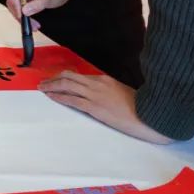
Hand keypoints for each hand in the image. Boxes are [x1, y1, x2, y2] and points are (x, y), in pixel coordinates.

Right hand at [3, 0, 86, 19]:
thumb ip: (35, 5)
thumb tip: (24, 12)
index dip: (14, 4)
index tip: (21, 14)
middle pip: (11, 3)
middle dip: (19, 15)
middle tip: (29, 25)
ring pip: (15, 9)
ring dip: (23, 19)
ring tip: (34, 27)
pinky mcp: (23, 2)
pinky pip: (20, 11)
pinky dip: (26, 19)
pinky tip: (33, 24)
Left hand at [39, 72, 173, 143]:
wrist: (152, 117)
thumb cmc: (141, 108)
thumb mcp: (123, 94)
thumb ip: (109, 92)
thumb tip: (99, 95)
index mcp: (105, 80)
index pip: (79, 76)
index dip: (65, 77)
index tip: (56, 79)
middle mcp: (97, 84)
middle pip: (69, 77)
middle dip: (53, 79)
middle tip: (43, 82)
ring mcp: (95, 95)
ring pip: (66, 85)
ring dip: (51, 86)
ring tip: (42, 88)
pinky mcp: (95, 107)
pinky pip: (72, 99)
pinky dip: (59, 97)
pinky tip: (50, 96)